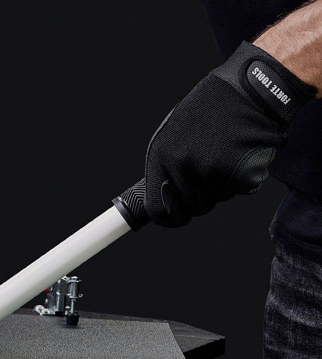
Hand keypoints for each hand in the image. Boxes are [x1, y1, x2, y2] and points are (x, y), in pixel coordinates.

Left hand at [144, 41, 315, 226]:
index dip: (170, 217)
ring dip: (225, 184)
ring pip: (218, 199)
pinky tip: (245, 151)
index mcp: (160, 155)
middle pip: (192, 207)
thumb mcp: (176, 130)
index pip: (158, 208)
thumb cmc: (214, 106)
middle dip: (203, 197)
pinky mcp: (239, 175)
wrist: (253, 88)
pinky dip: (247, 177)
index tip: (177, 217)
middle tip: (214, 171)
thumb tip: (163, 193)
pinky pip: (242, 190)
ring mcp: (211, 172)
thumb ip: (168, 162)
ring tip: (228, 152)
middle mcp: (182, 166)